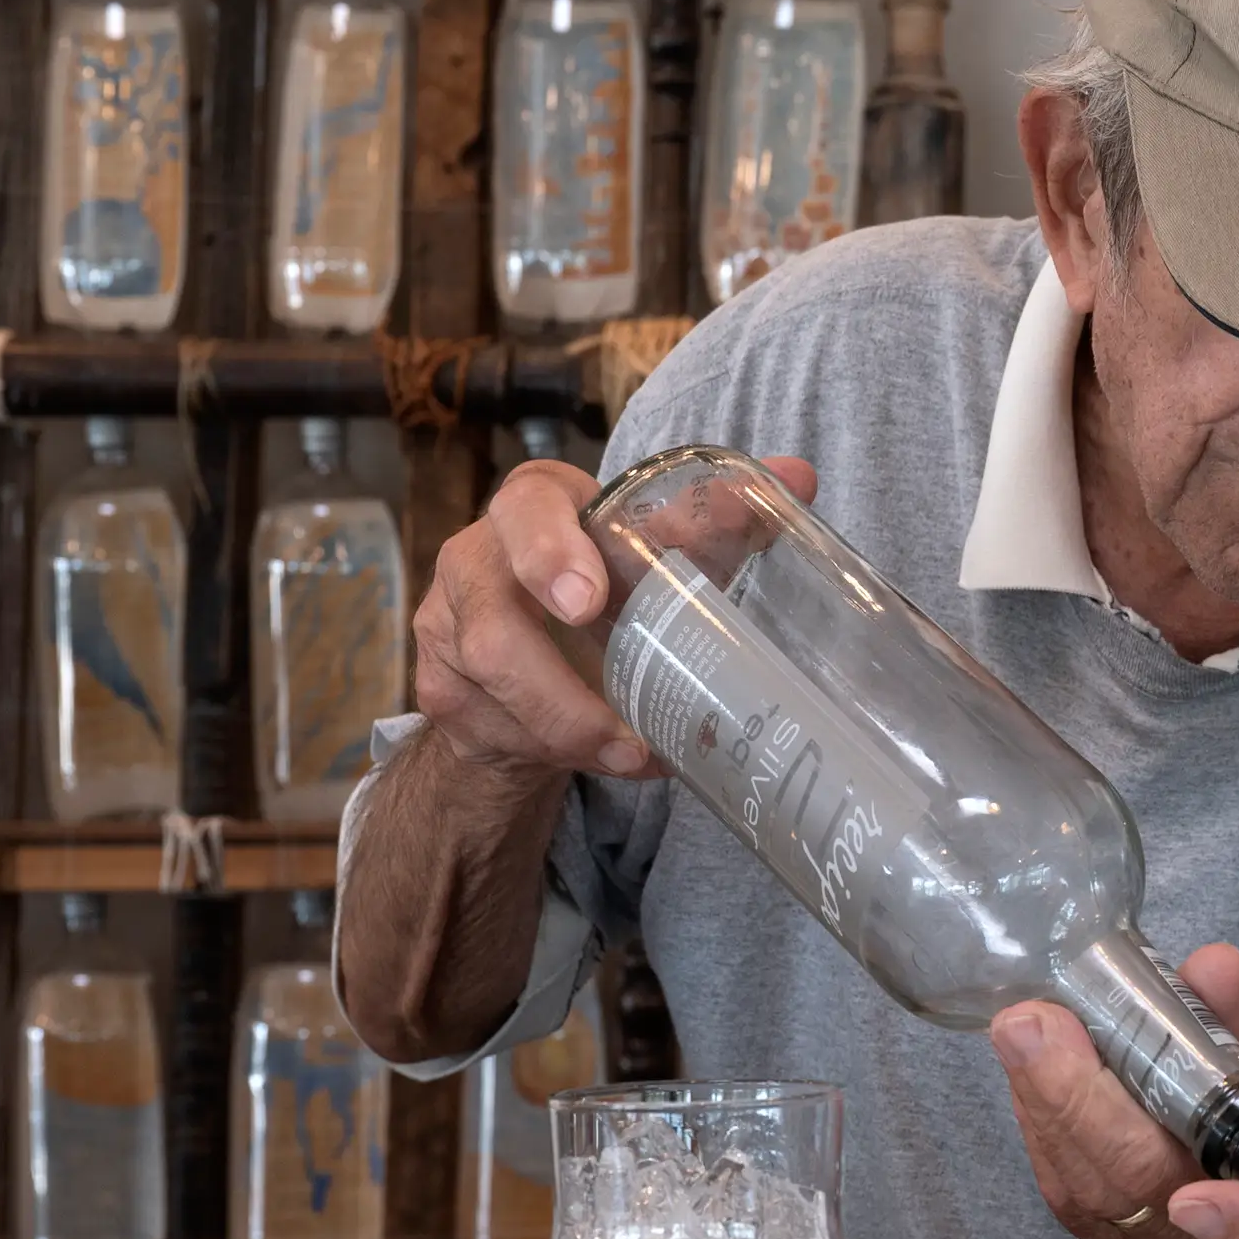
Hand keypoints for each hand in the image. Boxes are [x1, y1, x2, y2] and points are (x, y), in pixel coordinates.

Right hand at [407, 452, 817, 783]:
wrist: (539, 655)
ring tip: (634, 758)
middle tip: (623, 732)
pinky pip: (489, 725)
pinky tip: (602, 761)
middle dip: (555, 685)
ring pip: (491, 684)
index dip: (550, 551)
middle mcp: (476, 557)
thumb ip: (717, 518)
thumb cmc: (608, 583)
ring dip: (569, 730)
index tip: (587, 601)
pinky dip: (552, 752)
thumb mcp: (656, 552)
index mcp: (533, 506)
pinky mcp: (441, 686)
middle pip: (491, 617)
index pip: (527, 509)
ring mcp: (448, 624)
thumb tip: (798, 477)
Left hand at [990, 944, 1238, 1238]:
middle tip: (1036, 1029)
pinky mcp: (1112, 1228)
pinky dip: (1042, 1120)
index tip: (1192, 1199)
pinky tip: (1031, 1059)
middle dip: (1083, 1112)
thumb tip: (1213, 970)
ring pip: (1092, 1194)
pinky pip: (1067, 1186)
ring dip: (1048, 1108)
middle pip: (1150, 1200)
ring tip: (1027, 1028)